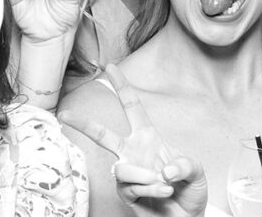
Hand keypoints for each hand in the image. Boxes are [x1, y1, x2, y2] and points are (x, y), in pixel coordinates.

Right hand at [60, 64, 207, 216]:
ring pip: (120, 168)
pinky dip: (152, 189)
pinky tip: (164, 192)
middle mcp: (133, 153)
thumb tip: (162, 169)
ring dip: (145, 176)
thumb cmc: (190, 191)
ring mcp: (129, 174)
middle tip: (65, 114)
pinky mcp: (126, 195)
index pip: (132, 107)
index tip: (110, 67)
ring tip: (164, 183)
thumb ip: (184, 164)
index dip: (122, 87)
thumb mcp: (196, 171)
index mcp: (148, 138)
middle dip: (84, 124)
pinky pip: (131, 187)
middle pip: (104, 135)